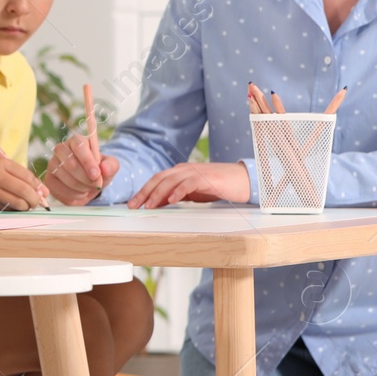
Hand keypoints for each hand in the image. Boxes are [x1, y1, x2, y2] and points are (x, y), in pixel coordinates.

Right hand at [0, 158, 50, 210]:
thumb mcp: (5, 172)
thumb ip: (25, 179)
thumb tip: (46, 193)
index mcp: (2, 163)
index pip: (28, 176)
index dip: (37, 186)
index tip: (40, 192)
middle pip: (25, 189)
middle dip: (35, 199)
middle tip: (36, 203)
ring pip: (19, 202)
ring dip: (26, 206)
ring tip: (25, 206)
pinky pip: (9, 208)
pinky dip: (16, 210)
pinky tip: (14, 207)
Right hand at [46, 134, 119, 205]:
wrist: (89, 182)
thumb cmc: (98, 170)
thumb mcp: (110, 167)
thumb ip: (111, 165)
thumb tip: (104, 169)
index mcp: (77, 141)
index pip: (79, 146)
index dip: (87, 162)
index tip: (96, 175)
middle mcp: (61, 149)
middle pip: (70, 164)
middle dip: (86, 178)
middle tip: (96, 185)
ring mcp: (52, 164)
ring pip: (65, 178)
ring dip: (81, 187)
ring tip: (89, 188)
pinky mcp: (48, 179)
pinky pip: (59, 189)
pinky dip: (73, 195)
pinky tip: (79, 192)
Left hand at [128, 161, 249, 208]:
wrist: (244, 180)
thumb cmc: (218, 187)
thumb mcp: (193, 193)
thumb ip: (176, 195)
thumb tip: (158, 204)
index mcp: (180, 172)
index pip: (156, 180)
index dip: (143, 191)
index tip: (132, 204)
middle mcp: (185, 169)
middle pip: (159, 179)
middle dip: (144, 192)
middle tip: (134, 206)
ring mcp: (196, 172)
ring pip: (171, 181)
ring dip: (158, 193)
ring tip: (149, 205)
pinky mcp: (207, 178)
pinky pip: (189, 183)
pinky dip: (179, 191)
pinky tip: (171, 200)